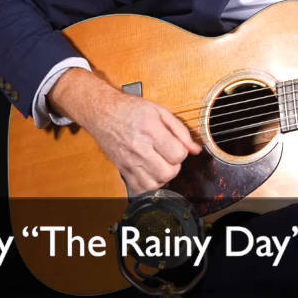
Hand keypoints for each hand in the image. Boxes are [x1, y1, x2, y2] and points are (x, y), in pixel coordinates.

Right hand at [49, 69, 202, 193]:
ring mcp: (129, 161)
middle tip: (170, 156)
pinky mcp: (122, 169)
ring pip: (155, 185)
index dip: (182, 152)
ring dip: (163, 177)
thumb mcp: (160, 111)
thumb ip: (181, 131)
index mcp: (150, 130)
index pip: (178, 155)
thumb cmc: (131, 109)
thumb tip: (195, 149)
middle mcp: (139, 148)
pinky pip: (139, 189)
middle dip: (175, 166)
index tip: (177, 146)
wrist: (102, 112)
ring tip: (161, 164)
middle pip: (168, 173)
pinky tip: (151, 173)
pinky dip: (149, 185)